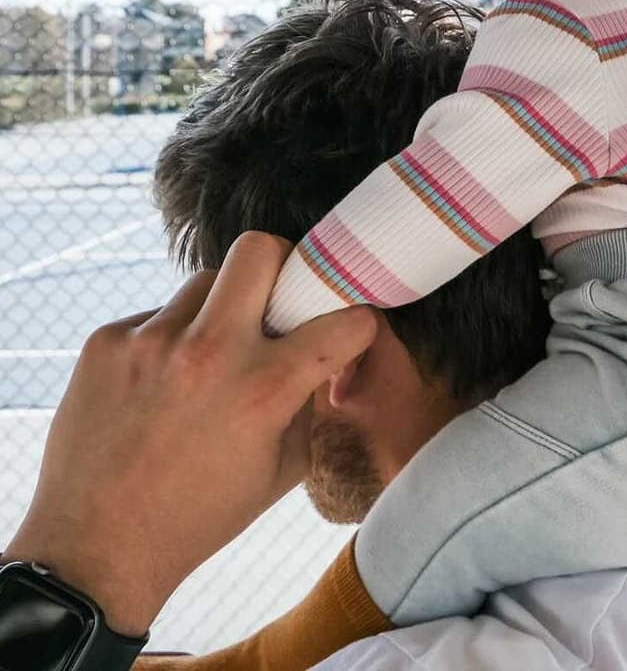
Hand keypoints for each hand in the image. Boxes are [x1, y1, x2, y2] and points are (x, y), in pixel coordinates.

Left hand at [4, 232, 376, 636]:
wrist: (97, 547)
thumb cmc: (200, 516)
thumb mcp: (284, 468)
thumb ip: (311, 403)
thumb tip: (326, 359)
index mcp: (264, 388)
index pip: (343, 321)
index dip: (357, 323)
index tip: (349, 328)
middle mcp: (209, 351)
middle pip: (259, 250)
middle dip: (283, 264)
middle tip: (278, 296)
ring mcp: (151, 341)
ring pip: (206, 282)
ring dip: (221, 309)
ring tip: (208, 356)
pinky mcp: (107, 342)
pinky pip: (157, 316)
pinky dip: (171, 340)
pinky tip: (160, 386)